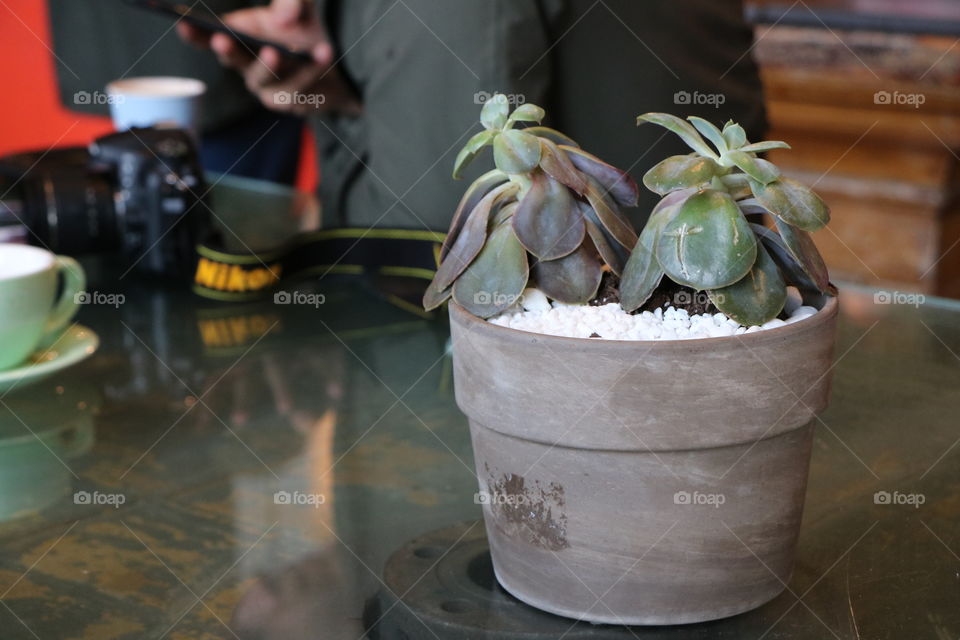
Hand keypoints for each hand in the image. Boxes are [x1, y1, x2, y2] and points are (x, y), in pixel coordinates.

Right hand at [177, 0, 360, 116]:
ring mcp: (267, 86)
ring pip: (264, 78)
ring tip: (277, 50)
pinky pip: (299, 86)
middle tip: (222, 39)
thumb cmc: (305, 30)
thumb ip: (290, 1)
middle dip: (227, 49)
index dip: (195, 33)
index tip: (183, 24)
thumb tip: (282, 19)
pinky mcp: (290, 101)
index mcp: (240, 37)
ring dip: (270, 65)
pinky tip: (324, 53)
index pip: (210, 37)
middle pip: (232, 60)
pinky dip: (312, 68)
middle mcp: (247, 64)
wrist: (336, 64)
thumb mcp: (301, 6)